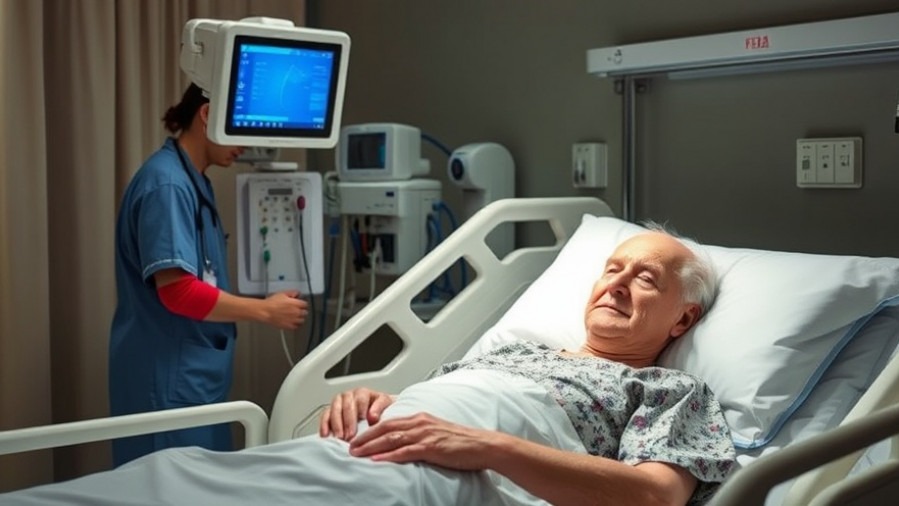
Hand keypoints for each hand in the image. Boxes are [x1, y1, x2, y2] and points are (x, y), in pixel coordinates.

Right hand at [264, 290, 307, 329]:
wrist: (265, 311)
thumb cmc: (272, 303)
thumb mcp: (283, 293)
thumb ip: (292, 293)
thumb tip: (298, 294)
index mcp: (296, 304)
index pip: (305, 304)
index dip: (302, 304)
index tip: (300, 304)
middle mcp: (296, 312)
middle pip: (305, 313)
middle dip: (302, 311)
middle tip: (297, 310)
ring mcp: (293, 320)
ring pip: (302, 320)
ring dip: (300, 318)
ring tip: (295, 316)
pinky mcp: (288, 326)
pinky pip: (296, 327)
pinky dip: (295, 325)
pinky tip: (292, 322)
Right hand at [319, 388, 394, 440]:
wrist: (377, 413)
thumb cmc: (380, 410)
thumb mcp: (386, 405)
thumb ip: (380, 408)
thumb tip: (372, 417)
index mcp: (363, 393)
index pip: (360, 399)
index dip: (361, 411)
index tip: (362, 422)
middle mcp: (349, 395)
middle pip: (346, 405)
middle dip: (347, 421)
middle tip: (350, 435)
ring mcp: (338, 402)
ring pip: (334, 409)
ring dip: (336, 424)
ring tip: (339, 437)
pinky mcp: (330, 411)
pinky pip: (325, 416)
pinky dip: (324, 425)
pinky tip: (325, 434)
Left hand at [348, 412, 490, 471]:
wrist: (482, 444)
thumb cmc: (461, 441)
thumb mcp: (436, 432)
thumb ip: (419, 434)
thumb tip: (402, 442)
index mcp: (420, 418)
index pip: (389, 422)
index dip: (370, 430)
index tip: (357, 437)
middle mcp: (420, 423)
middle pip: (385, 428)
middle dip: (365, 437)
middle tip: (349, 446)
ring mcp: (425, 435)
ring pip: (392, 438)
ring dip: (371, 446)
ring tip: (356, 453)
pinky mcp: (431, 448)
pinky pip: (406, 451)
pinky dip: (389, 455)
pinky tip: (377, 460)